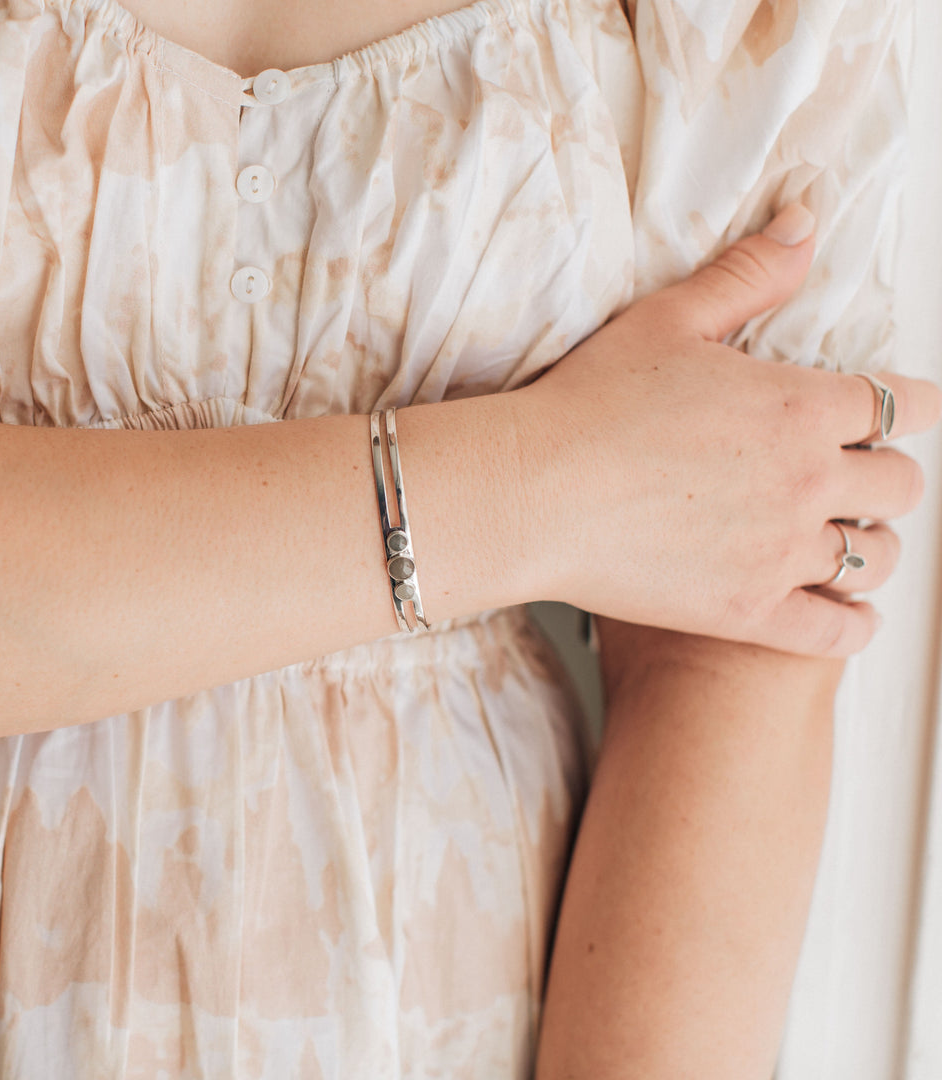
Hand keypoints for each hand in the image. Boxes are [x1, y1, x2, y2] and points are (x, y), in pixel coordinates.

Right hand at [519, 205, 941, 656]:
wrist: (532, 492)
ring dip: (870, 544)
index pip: (903, 406)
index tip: (898, 413)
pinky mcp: (747, 611)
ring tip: (844, 540)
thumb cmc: (588, 405)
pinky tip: (840, 608)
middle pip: (901, 485)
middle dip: (886, 476)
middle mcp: (808, 481)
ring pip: (876, 557)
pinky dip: (852, 621)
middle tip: (857, 477)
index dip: (910, 407)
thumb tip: (806, 221)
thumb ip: (748, 274)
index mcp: (801, 406)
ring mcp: (781, 553)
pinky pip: (837, 629)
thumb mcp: (667, 321)